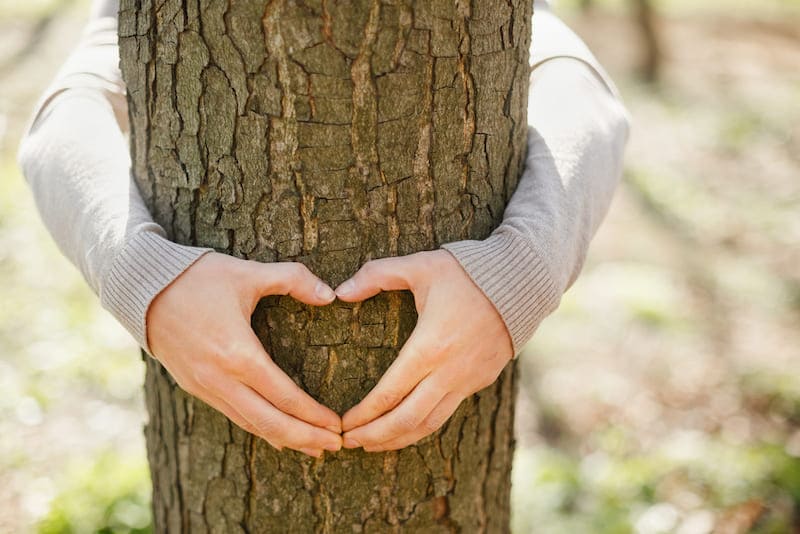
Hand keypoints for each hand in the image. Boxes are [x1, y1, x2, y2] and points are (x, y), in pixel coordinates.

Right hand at [146, 252, 342, 457]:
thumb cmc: (197, 278)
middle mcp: (221, 379)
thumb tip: (331, 295)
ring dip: (284, 439)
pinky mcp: (195, 387)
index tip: (338, 426)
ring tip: (314, 448)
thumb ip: (293, 279)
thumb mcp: (248, 272)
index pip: (284, 396)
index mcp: (238, 354)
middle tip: (337, 446)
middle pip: (270, 423)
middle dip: (306, 438)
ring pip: (250, 425)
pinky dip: (259, 429)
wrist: (141, 288)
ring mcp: (205, 387)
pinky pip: (233, 416)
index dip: (314, 416)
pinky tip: (276, 434)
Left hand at [335, 250, 513, 450]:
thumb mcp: (419, 266)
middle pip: (407, 419)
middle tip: (348, 443)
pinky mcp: (481, 380)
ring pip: (429, 423)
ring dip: (398, 438)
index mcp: (429, 346)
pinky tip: (406, 426)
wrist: (524, 279)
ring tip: (372, 445)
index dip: (363, 415)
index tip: (342, 425)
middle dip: (374, 436)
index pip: (389, 394)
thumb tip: (340, 291)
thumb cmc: (468, 271)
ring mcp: (468, 380)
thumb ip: (376, 275)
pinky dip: (422, 426)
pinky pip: (447, 412)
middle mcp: (449, 371)